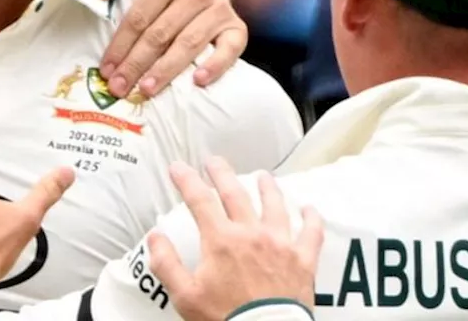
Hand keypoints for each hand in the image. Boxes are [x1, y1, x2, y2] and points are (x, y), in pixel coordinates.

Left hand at [97, 0, 247, 95]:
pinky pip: (230, 49)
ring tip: (146, 89)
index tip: (106, 69)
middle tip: (119, 87)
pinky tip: (197, 81)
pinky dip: (215, 65)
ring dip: (166, 70)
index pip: (139, 16)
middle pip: (160, 34)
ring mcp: (219, 8)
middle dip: (136, 64)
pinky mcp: (237, 27)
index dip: (120, 44)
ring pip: (188, 44)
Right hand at [148, 158, 322, 320]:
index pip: (199, 199)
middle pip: (235, 193)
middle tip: (214, 162)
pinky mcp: (302, 260)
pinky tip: (309, 209)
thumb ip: (166, 263)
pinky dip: (311, 217)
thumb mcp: (185, 295)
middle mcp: (251, 234)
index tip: (178, 168)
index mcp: (221, 240)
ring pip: (274, 205)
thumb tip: (156, 237)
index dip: (186, 180)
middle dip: (222, 173)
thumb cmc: (225, 319)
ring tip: (263, 176)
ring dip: (267, 187)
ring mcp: (280, 244)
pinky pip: (311, 232)